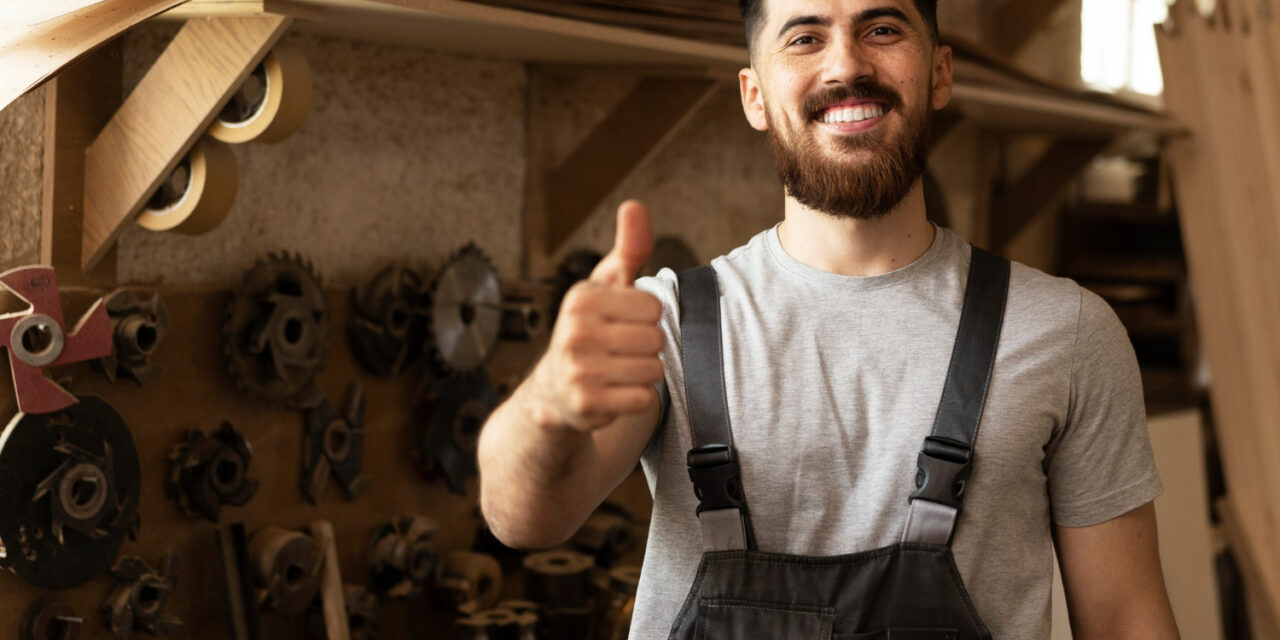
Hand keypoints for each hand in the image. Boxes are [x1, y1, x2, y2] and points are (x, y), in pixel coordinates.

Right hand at [531, 200, 664, 431]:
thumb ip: (629, 249)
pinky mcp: (586, 404)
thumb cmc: (590, 330)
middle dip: (646, 347)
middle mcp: (574, 331)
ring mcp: (578, 370)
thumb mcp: (607, 287)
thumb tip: (634, 205)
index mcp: (581, 298)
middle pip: (656, 339)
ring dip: (643, 373)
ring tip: (616, 371)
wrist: (554, 391)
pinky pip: (643, 398)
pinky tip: (613, 393)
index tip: (621, 323)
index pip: (654, 306)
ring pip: (653, 369)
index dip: (646, 318)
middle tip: (618, 351)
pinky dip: (636, 399)